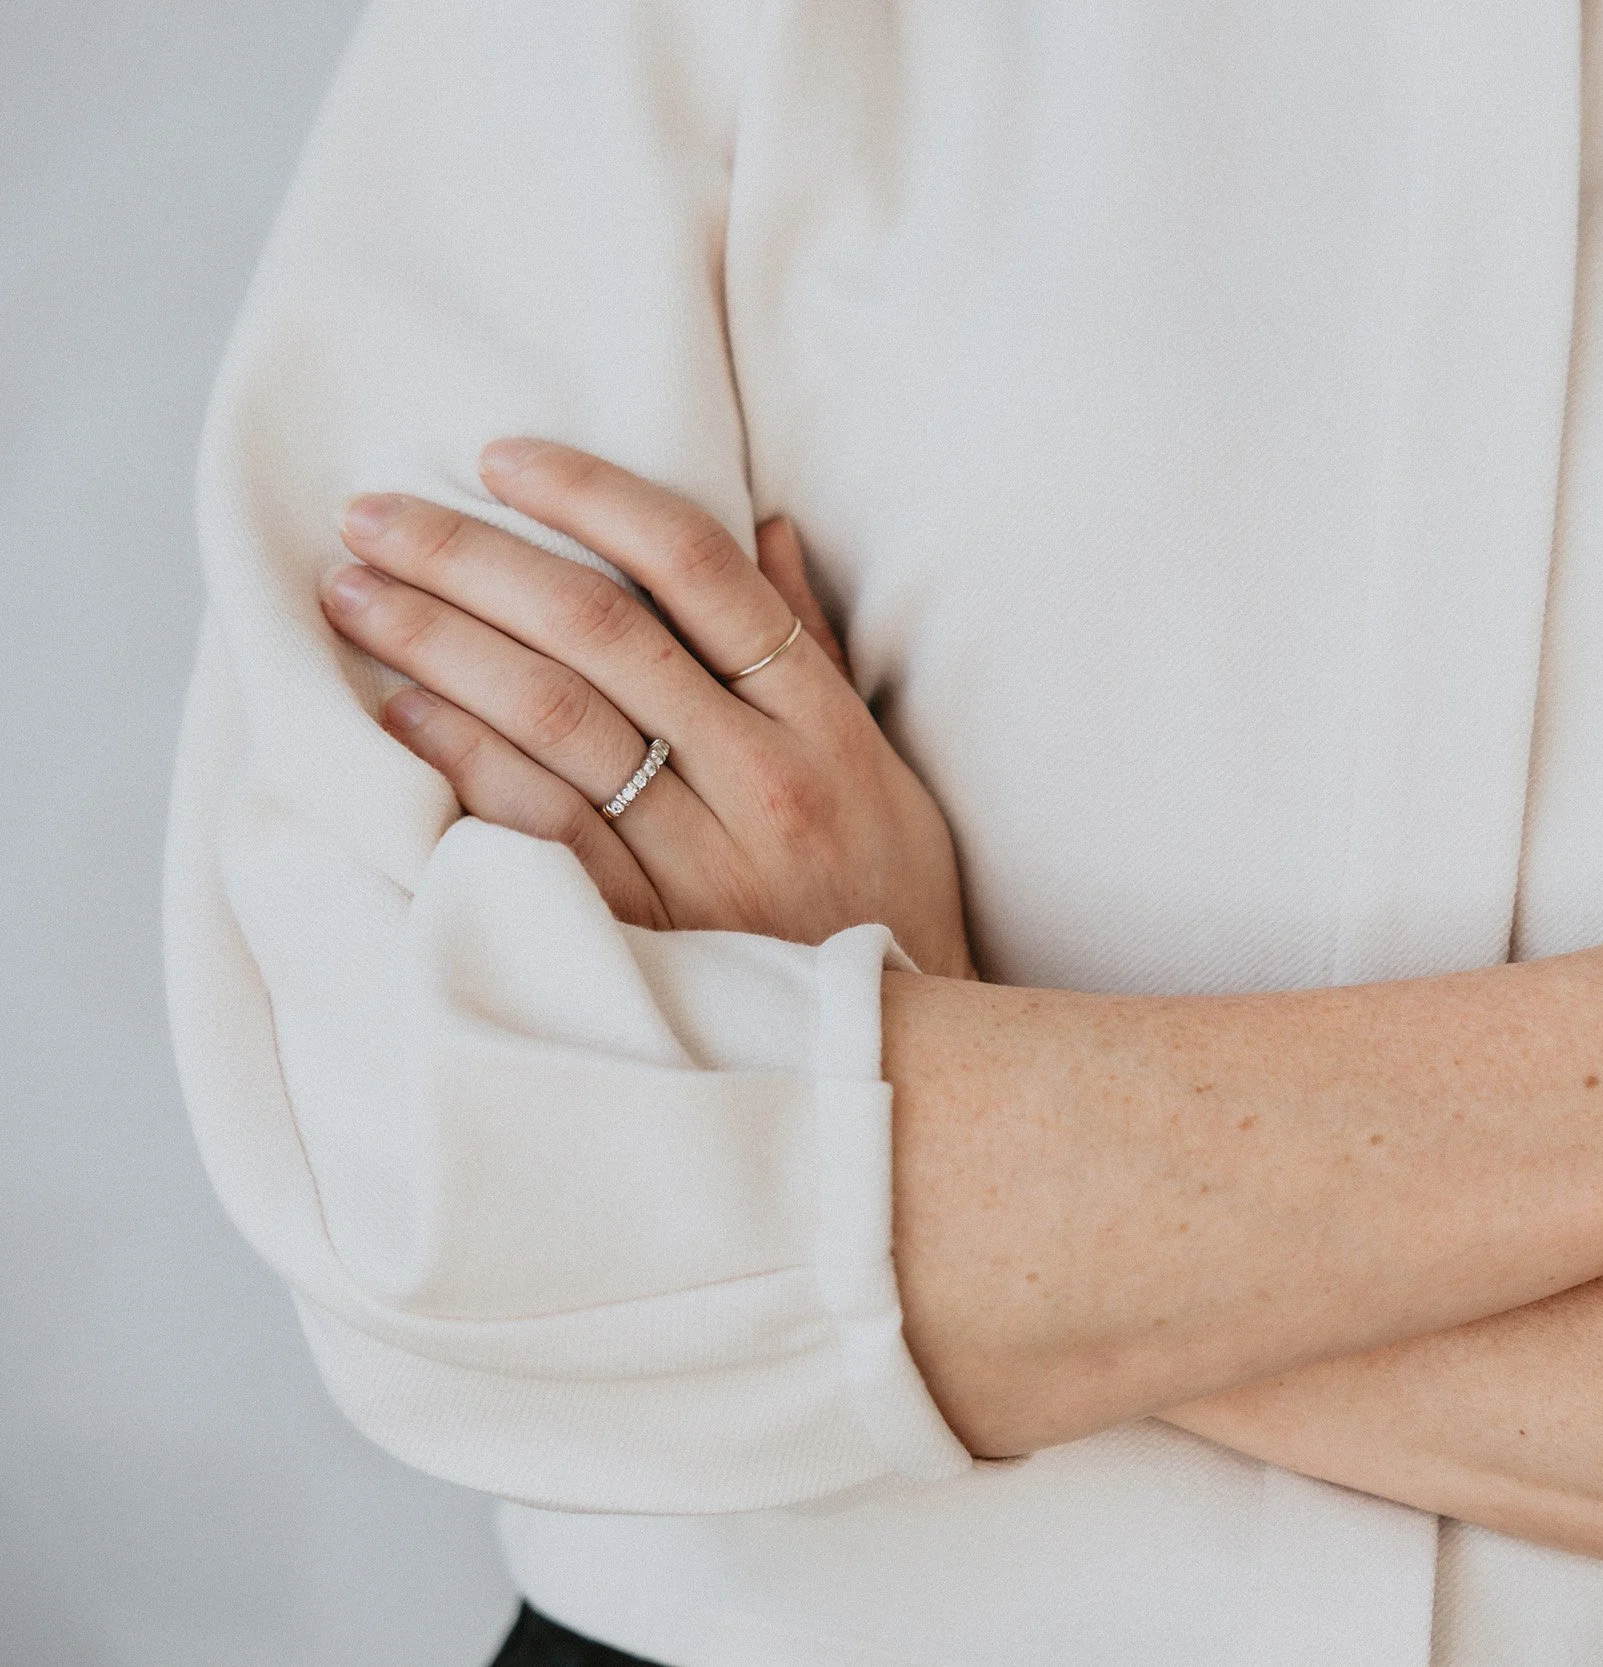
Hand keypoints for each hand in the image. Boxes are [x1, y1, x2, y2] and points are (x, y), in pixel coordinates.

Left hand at [320, 438, 974, 977]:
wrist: (900, 1065)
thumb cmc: (887, 905)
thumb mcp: (881, 769)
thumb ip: (811, 650)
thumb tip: (760, 527)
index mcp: (820, 724)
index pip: (697, 570)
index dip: (590, 497)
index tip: (499, 457)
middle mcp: (762, 781)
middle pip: (601, 632)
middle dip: (471, 559)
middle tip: (373, 517)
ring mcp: (701, 865)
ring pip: (554, 720)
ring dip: (438, 645)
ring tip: (355, 597)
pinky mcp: (645, 936)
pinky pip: (536, 832)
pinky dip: (460, 763)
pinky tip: (398, 716)